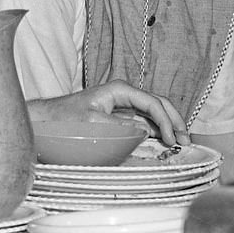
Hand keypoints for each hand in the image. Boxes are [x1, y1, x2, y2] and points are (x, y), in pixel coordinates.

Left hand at [27, 80, 186, 146]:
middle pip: (159, 104)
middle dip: (174, 120)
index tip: (171, 139)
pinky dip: (156, 130)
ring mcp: (122, 105)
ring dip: (168, 125)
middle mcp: (124, 95)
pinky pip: (143, 121)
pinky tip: (163, 141)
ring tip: (179, 142)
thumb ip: (120, 126)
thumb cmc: (64, 118)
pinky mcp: (119, 116)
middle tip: (186, 140)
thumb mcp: (93, 123)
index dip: (166, 121)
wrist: (47, 120)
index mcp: (120, 90)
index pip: (152, 103)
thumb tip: (143, 132)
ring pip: (153, 112)